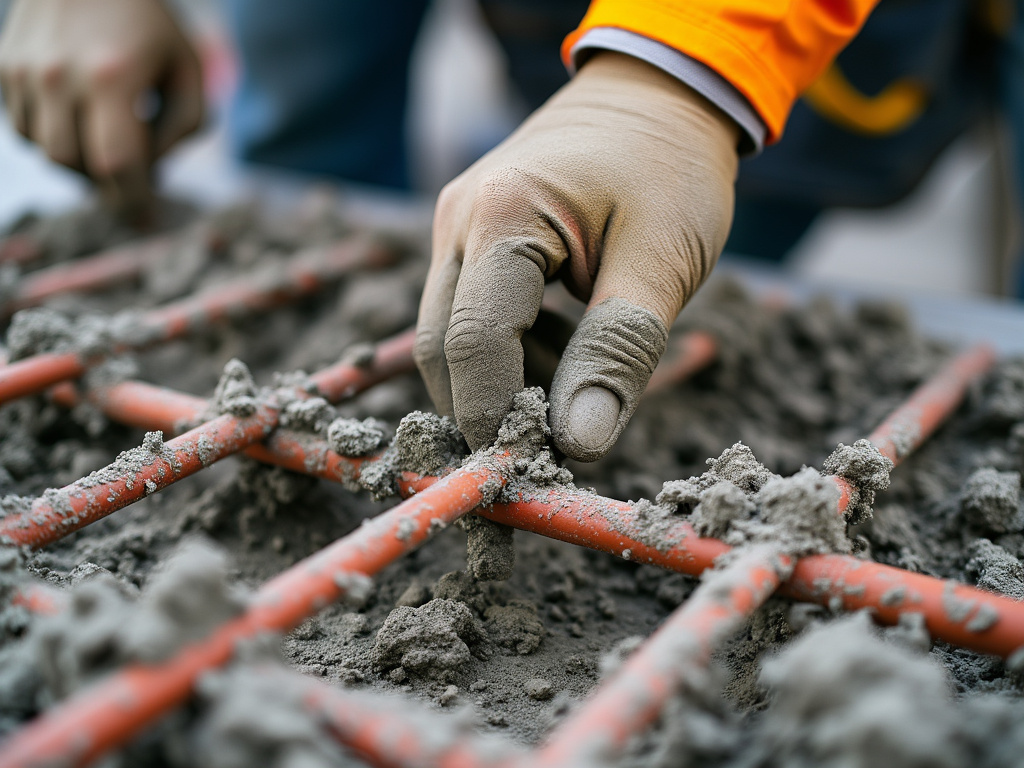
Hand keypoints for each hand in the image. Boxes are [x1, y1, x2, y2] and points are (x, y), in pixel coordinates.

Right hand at [0, 0, 202, 215]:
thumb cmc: (149, 20)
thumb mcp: (188, 69)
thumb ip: (186, 127)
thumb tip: (156, 171)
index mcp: (112, 78)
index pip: (118, 164)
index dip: (133, 198)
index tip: (147, 217)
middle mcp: (58, 76)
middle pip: (77, 165)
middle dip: (106, 183)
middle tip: (130, 181)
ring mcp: (23, 70)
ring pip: (45, 151)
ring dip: (78, 162)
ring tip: (105, 142)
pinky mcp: (3, 65)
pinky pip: (22, 127)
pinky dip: (51, 137)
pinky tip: (77, 120)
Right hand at [415, 52, 739, 460]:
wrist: (658, 96)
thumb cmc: (670, 168)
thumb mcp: (662, 261)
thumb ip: (619, 352)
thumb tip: (579, 445)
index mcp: (502, 214)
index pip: (472, 343)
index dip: (497, 417)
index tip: (543, 466)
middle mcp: (459, 220)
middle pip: (443, 349)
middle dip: (495, 409)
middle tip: (564, 438)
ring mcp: (457, 227)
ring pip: (451, 339)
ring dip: (510, 382)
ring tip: (586, 372)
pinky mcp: (471, 240)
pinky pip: (470, 317)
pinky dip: (514, 353)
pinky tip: (570, 343)